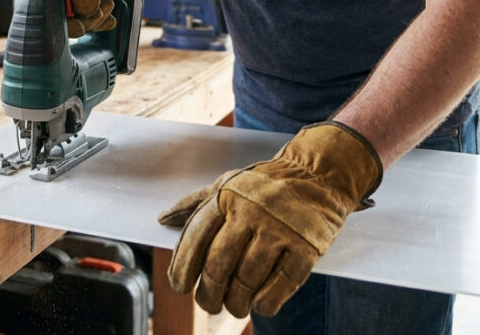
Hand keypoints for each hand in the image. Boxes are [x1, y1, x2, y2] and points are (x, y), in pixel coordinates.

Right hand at [23, 0, 126, 36]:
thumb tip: (85, 13)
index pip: (47, 20)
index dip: (70, 23)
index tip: (89, 12)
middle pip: (63, 27)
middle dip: (88, 20)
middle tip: (104, 4)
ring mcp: (59, 4)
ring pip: (76, 26)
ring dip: (96, 18)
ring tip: (107, 1)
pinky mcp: (72, 6)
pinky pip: (84, 22)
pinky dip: (98, 22)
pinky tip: (109, 18)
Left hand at [158, 121, 381, 317]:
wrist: (317, 174)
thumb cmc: (265, 184)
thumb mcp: (228, 183)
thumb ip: (196, 203)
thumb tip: (163, 220)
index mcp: (228, 195)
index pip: (196, 237)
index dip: (183, 266)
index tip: (180, 286)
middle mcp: (251, 211)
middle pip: (219, 266)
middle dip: (209, 293)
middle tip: (208, 303)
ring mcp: (280, 229)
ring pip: (247, 280)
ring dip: (237, 302)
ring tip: (235, 305)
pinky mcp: (307, 247)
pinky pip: (280, 286)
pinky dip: (266, 302)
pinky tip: (260, 304)